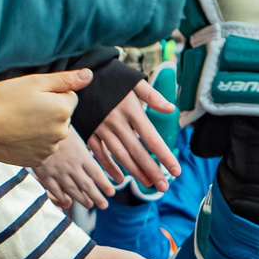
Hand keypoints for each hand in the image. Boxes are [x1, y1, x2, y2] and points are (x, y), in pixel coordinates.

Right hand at [0, 69, 87, 167]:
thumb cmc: (3, 100)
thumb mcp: (34, 82)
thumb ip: (65, 79)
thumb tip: (88, 75)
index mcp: (63, 110)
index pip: (70, 97)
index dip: (52, 93)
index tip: (33, 95)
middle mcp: (62, 132)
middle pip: (62, 116)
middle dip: (49, 111)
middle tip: (24, 107)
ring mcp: (50, 149)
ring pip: (52, 133)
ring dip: (42, 128)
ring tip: (18, 121)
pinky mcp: (37, 161)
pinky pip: (42, 147)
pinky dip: (33, 142)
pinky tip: (17, 135)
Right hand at [32, 128, 111, 210]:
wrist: (36, 128)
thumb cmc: (58, 128)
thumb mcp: (75, 135)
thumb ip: (83, 148)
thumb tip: (92, 154)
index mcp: (81, 155)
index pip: (96, 173)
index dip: (105, 185)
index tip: (111, 192)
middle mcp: (72, 166)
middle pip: (87, 185)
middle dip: (97, 197)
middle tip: (104, 205)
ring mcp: (58, 172)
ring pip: (72, 190)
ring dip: (82, 199)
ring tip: (90, 205)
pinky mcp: (45, 174)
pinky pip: (55, 190)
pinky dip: (62, 198)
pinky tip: (68, 202)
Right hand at [86, 78, 178, 192]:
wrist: (83, 72)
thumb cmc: (113, 77)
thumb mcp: (134, 81)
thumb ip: (153, 96)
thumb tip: (170, 108)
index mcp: (131, 110)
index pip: (152, 138)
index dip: (164, 156)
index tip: (176, 170)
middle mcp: (117, 122)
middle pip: (137, 152)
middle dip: (152, 171)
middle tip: (164, 187)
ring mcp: (102, 129)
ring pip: (120, 156)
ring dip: (135, 172)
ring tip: (148, 184)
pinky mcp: (90, 132)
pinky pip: (100, 154)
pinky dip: (110, 167)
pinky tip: (120, 179)